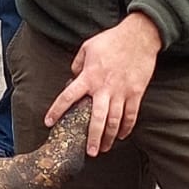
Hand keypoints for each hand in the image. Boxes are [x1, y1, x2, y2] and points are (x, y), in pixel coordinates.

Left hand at [45, 13, 162, 155]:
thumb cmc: (112, 40)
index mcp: (89, 76)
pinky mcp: (136, 93)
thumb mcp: (88, 47)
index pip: (68, 96)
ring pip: (115, 121)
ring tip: (105, 149)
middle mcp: (104, 88)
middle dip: (93, 138)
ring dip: (110, 138)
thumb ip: (77, 64)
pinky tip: (122, 135)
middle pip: (97, 119)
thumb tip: (73, 75)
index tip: (48, 122)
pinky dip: (127, 127)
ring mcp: (122, 92)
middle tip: (90, 152)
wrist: (140, 36)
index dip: (56, 110)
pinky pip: (131, 115)